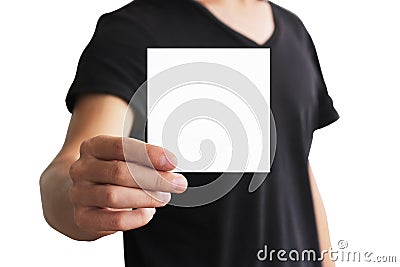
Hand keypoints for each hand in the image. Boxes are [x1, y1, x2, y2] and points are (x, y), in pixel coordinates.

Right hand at [68, 135, 186, 238]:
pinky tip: (148, 212)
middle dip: (154, 178)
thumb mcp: (122, 159)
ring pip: (114, 196)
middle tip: (177, 183)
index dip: (148, 153)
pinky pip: (113, 220)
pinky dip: (136, 218)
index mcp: (93, 147)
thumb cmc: (109, 174)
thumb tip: (170, 165)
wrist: (82, 195)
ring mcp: (79, 194)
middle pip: (119, 171)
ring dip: (146, 197)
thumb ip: (143, 160)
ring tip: (163, 197)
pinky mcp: (83, 218)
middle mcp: (82, 169)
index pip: (120, 146)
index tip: (171, 162)